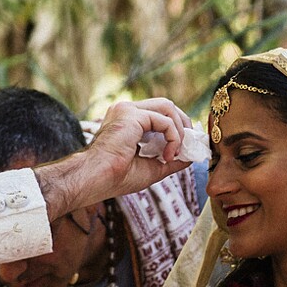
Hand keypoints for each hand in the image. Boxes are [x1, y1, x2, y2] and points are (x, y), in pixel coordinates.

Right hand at [37, 98, 192, 219]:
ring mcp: (127, 110)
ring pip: (167, 107)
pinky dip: (174, 137)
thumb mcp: (151, 168)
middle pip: (165, 105)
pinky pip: (165, 120)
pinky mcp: (132, 115)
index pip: (159, 114)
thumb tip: (191, 157)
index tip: (185, 147)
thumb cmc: (115, 177)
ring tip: (178, 151)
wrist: (95, 180)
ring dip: (180, 129)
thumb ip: (170, 160)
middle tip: (189, 145)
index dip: (176, 127)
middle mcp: (126, 110)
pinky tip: (169, 154)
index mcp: (126, 121)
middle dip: (183, 123)